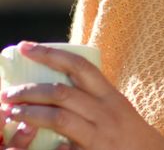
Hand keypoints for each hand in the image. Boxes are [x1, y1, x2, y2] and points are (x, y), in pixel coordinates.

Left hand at [0, 42, 163, 149]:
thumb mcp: (115, 108)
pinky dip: (47, 146)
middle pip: (62, 93)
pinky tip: (33, 146)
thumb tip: (56, 82)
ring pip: (59, 118)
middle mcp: (105, 112)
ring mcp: (99, 135)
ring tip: (13, 113)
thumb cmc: (128, 132)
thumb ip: (91, 97)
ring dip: (30, 114)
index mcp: (109, 95)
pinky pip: (64, 148)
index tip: (25, 47)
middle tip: (9, 93)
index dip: (50, 54)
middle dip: (29, 91)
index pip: (79, 66)